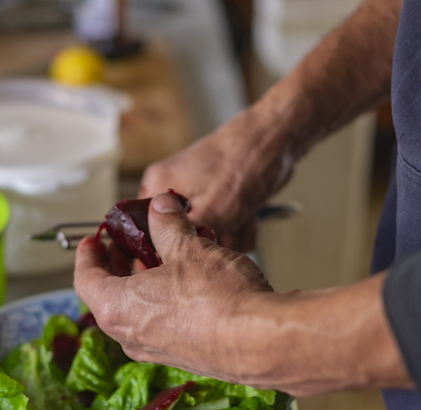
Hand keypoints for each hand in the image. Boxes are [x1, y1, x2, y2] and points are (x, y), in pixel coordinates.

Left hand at [74, 193, 412, 395]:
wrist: (263, 342)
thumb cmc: (219, 300)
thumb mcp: (188, 247)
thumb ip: (168, 224)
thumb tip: (160, 206)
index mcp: (116, 308)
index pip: (85, 278)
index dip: (88, 254)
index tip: (95, 238)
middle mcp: (131, 336)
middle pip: (110, 295)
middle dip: (119, 264)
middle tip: (130, 241)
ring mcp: (157, 351)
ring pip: (138, 310)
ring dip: (144, 281)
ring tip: (164, 254)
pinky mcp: (185, 357)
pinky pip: (163, 324)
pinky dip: (165, 300)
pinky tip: (188, 280)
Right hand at [139, 103, 295, 250]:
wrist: (278, 137)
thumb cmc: (244, 164)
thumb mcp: (212, 211)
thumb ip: (181, 237)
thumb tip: (160, 261)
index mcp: (157, 186)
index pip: (142, 231)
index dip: (162, 251)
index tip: (186, 260)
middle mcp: (172, 189)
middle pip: (176, 237)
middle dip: (206, 244)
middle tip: (227, 235)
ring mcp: (195, 192)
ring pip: (203, 235)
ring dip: (228, 237)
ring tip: (244, 223)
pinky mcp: (216, 196)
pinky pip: (220, 226)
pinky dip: (238, 229)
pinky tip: (251, 221)